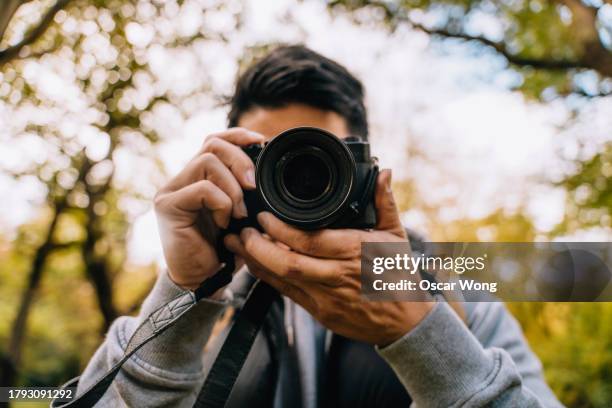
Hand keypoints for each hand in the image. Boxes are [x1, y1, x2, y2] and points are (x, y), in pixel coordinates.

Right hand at [154, 128, 263, 288]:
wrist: (203, 281)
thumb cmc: (223, 249)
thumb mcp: (243, 214)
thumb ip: (247, 191)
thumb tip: (269, 170)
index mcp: (199, 176)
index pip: (214, 140)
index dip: (238, 135)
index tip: (262, 142)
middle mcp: (182, 179)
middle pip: (212, 144)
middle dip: (240, 161)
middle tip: (253, 187)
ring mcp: (171, 190)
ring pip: (207, 161)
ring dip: (232, 187)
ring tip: (238, 213)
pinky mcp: (167, 206)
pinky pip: (202, 189)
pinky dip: (221, 203)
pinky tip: (224, 223)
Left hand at [225, 169, 434, 345]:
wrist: (405, 321)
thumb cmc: (399, 274)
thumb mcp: (396, 235)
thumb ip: (385, 202)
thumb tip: (384, 172)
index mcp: (354, 251)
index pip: (309, 240)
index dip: (280, 229)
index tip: (263, 215)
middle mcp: (338, 275)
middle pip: (288, 262)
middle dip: (258, 246)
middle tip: (242, 229)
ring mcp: (327, 298)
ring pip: (283, 280)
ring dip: (256, 262)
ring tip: (238, 244)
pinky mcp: (321, 313)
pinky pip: (287, 295)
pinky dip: (268, 278)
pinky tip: (255, 264)